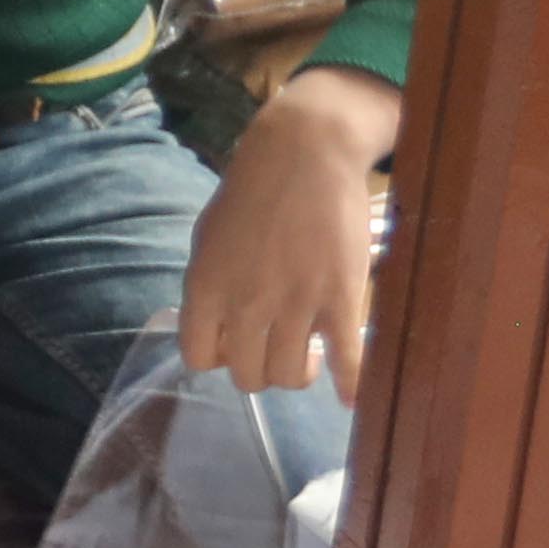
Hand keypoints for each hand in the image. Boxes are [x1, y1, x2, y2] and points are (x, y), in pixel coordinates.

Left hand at [179, 65, 399, 400]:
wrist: (304, 152)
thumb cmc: (253, 191)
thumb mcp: (208, 237)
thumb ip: (209, 284)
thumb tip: (214, 325)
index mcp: (206, 287)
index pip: (198, 357)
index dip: (219, 358)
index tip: (236, 345)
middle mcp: (245, 302)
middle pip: (247, 376)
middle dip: (262, 371)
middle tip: (278, 351)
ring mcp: (294, 304)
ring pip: (290, 375)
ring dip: (299, 374)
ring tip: (310, 356)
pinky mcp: (339, 298)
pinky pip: (345, 361)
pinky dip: (348, 385)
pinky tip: (350, 395)